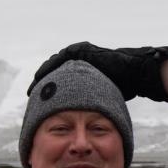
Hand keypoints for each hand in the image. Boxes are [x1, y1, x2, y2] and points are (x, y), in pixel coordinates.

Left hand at [28, 41, 167, 101]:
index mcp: (81, 66)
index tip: (39, 104)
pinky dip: (49, 71)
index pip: (59, 79)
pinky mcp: (80, 51)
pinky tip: (41, 83)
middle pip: (53, 72)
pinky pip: (58, 61)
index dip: (48, 92)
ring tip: (33, 93)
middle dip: (41, 85)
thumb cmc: (124, 85)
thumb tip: (85, 116)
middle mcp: (78, 57)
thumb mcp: (103, 93)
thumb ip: (92, 99)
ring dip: (42, 78)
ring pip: (52, 66)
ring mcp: (78, 52)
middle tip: (31, 98)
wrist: (136, 73)